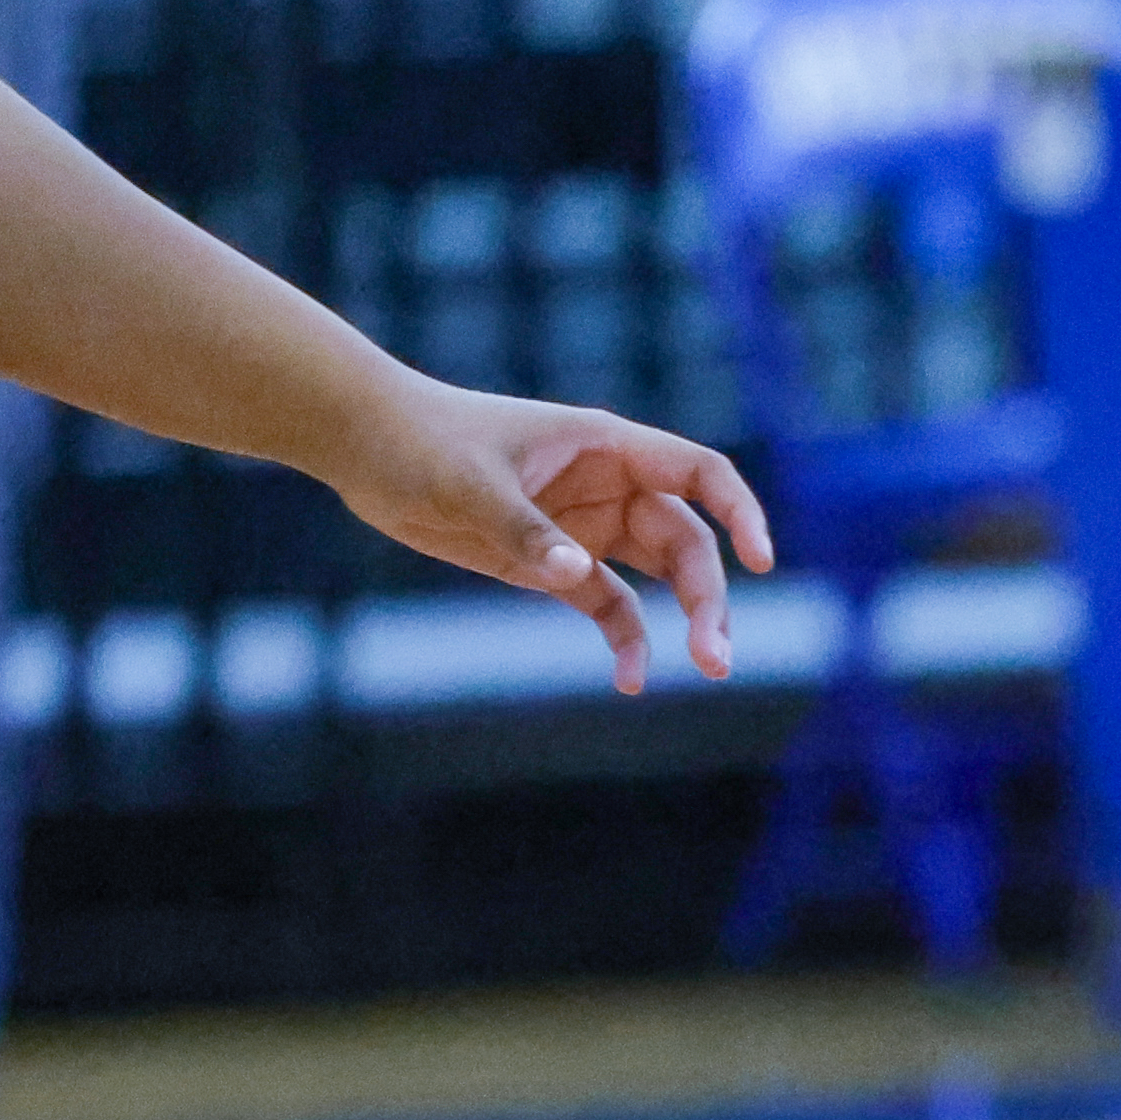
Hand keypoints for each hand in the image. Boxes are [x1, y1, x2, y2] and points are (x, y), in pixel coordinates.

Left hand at [328, 382, 773, 691]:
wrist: (361, 444)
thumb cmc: (418, 440)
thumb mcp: (469, 484)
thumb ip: (525, 530)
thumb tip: (578, 576)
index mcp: (605, 447)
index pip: (700, 474)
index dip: (739, 513)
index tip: (759, 560)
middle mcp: (609, 486)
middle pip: (688, 542)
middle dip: (709, 597)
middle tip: (716, 656)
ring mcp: (584, 527)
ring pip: (661, 578)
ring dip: (686, 622)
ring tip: (704, 670)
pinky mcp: (554, 564)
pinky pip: (610, 607)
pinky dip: (626, 640)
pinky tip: (629, 679)